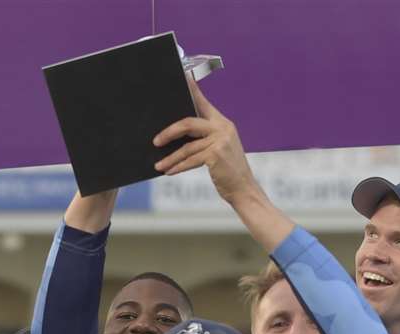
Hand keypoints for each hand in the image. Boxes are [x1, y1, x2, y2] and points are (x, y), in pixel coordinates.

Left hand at [152, 77, 257, 203]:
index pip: (203, 103)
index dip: (192, 90)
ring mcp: (220, 141)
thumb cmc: (228, 171)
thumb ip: (204, 138)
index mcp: (222, 123)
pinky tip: (169, 171)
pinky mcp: (216, 155)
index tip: (182, 77)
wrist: (244, 189)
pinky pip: (190, 160)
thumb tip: (178, 135)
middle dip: (169, 133)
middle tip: (156, 141)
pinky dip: (178, 167)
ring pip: (187, 147)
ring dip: (171, 157)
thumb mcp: (219, 149)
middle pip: (188, 123)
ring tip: (159, 165)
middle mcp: (222, 128)